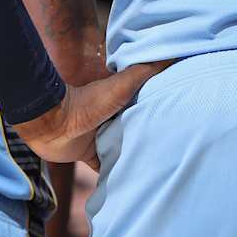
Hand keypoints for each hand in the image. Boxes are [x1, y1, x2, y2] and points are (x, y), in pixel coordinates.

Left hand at [12, 62, 169, 166]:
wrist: (54, 124)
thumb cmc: (89, 102)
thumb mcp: (122, 85)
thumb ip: (144, 71)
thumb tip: (171, 53)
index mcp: (122, 100)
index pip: (147, 104)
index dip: (162, 109)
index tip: (182, 115)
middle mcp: (113, 118)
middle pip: (137, 128)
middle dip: (150, 136)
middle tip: (174, 148)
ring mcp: (102, 137)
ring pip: (124, 149)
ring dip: (135, 156)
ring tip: (159, 168)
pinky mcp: (91, 155)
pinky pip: (107, 168)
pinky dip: (116, 175)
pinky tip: (132, 183)